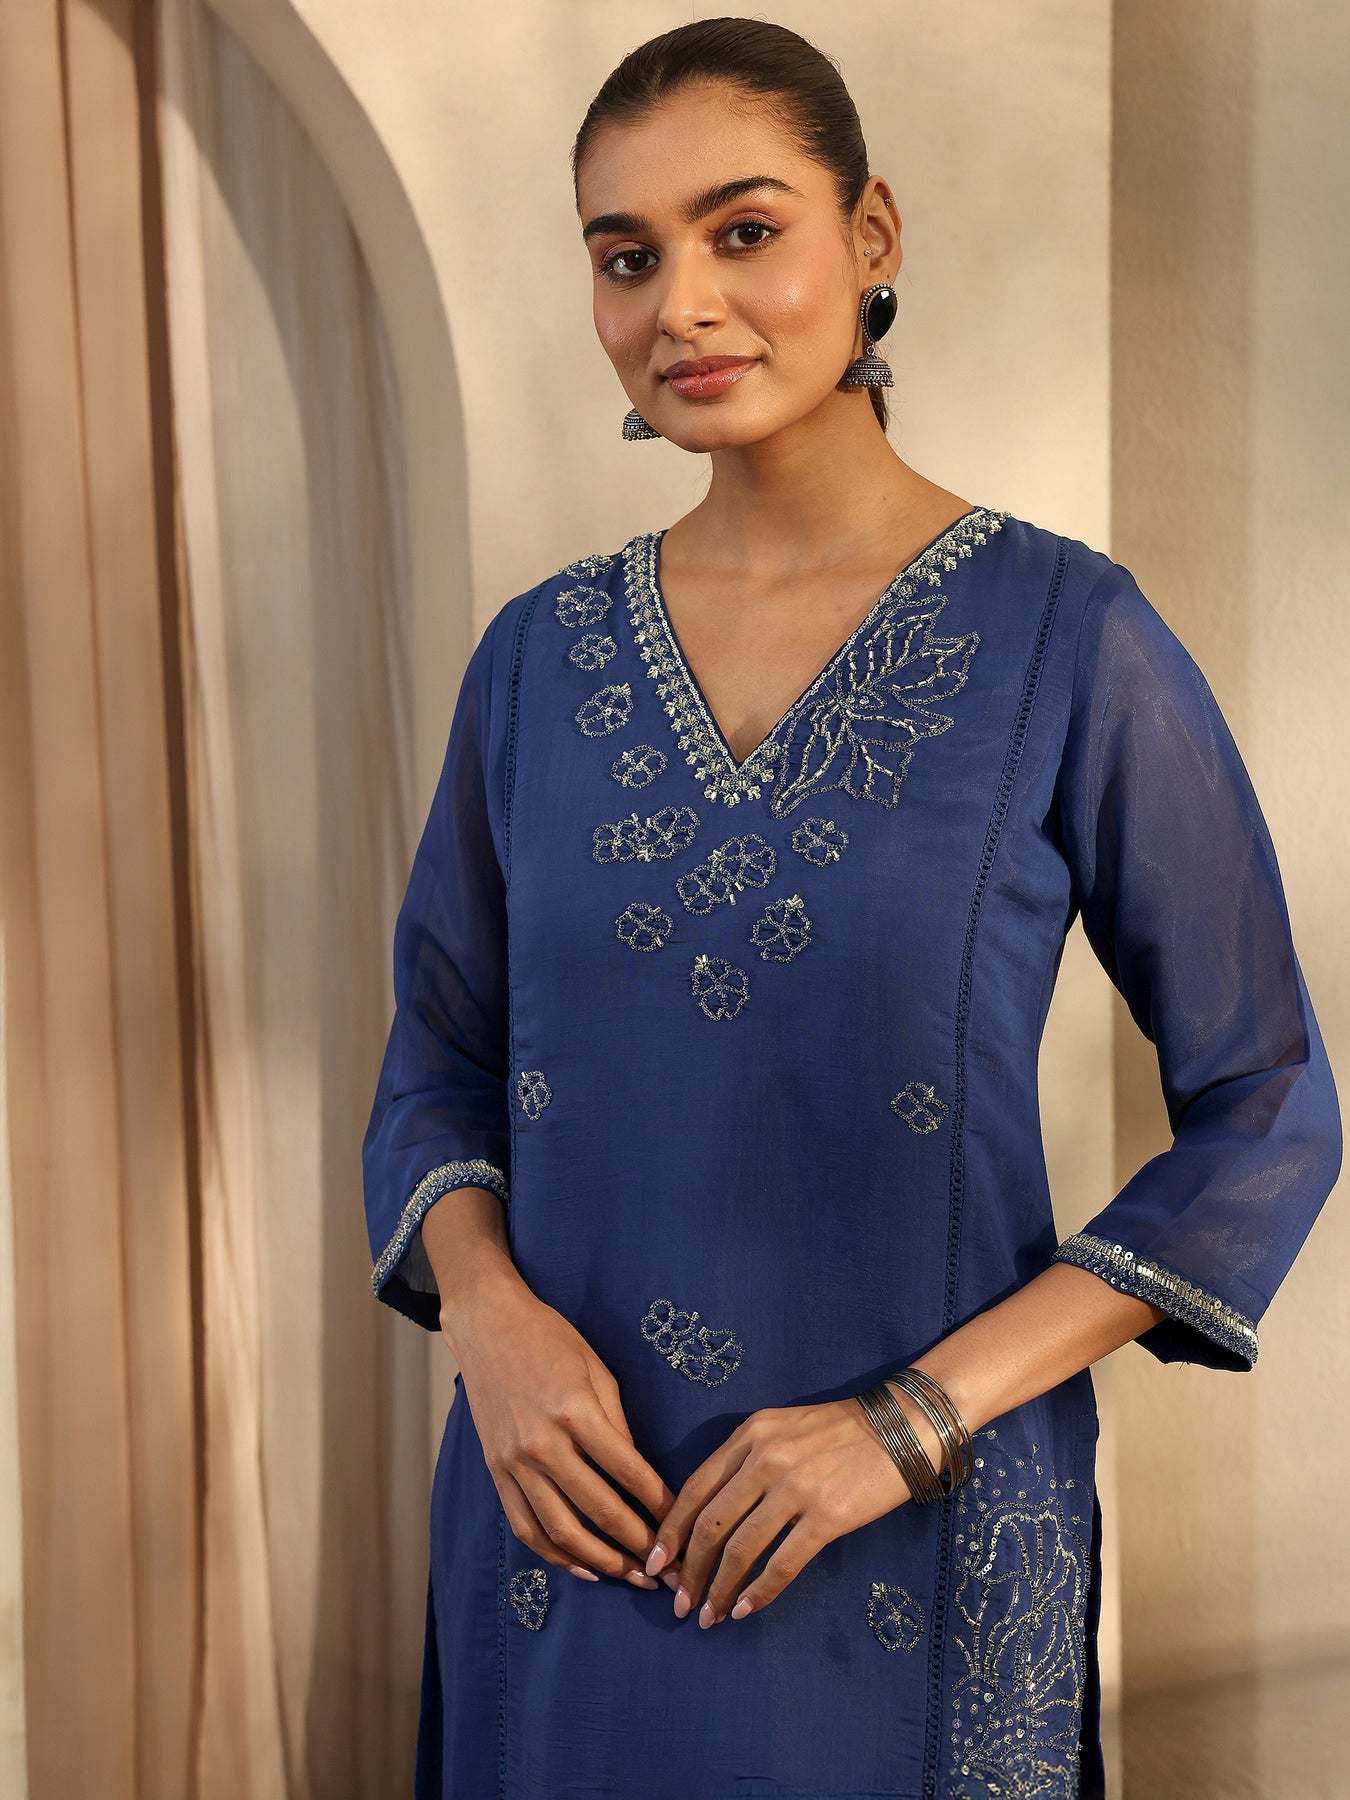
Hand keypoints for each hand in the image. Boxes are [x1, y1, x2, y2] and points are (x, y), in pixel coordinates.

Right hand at [443, 1268, 688, 1591]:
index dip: (660, 1505)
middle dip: (637, 1544)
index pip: (628, 1472)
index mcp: (575, 1411)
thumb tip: (639, 1475)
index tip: (683, 1526)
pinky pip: (525, 1526)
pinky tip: (582, 1567)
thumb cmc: (549, 1338)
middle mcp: (542, 1443)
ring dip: (599, 1562)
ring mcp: (513, 1462)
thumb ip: (617, 1425)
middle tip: (665, 1566)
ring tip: (631, 1575)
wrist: (487, 1325)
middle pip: (597, 1510)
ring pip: (560, 1531)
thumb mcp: (596, 1370)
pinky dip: (554, 1554)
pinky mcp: (495, 1471)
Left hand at [645, 1392, 935, 1624]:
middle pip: (710, 1524)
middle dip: (687, 1570)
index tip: (657, 1562)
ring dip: (718, 1589)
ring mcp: (795, 1487)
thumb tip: (712, 1511)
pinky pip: (781, 1563)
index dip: (671, 1530)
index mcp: (749, 1434)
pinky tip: (744, 1610)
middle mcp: (765, 1458)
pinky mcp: (826, 1516)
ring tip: (708, 1616)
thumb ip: (746, 1459)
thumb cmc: (841, 1430)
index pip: (695, 1488)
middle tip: (677, 1602)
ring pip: (740, 1549)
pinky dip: (758, 1592)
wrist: (904, 1424)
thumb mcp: (782, 1427)